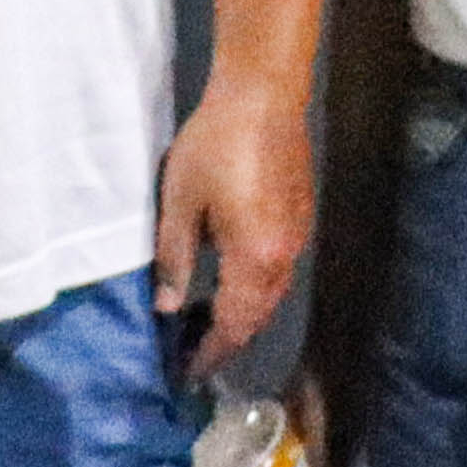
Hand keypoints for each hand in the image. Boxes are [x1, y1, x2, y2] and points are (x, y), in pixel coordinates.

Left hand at [153, 79, 311, 380]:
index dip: (213, 351)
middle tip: (194, 351)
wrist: (263, 97)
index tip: (189, 369)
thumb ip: (175, 259)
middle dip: (229, 337)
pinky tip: (230, 280)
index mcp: (255, 258)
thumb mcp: (179, 203)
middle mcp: (285, 256)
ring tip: (208, 322)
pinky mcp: (299, 217)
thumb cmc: (214, 146)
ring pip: (272, 292)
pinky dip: (255, 286)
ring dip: (244, 312)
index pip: (236, 323)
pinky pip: (278, 268)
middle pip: (260, 314)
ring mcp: (298, 236)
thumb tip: (167, 306)